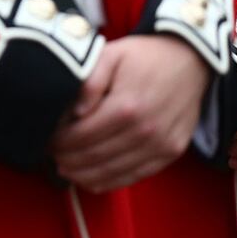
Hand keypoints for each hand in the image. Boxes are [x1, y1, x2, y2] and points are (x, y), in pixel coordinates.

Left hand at [50, 34, 209, 193]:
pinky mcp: (171, 152)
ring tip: (65, 170)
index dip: (60, 142)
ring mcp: (161, 145)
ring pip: (114, 172)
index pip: (82, 135)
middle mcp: (145, 130)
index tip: (46, 140)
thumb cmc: (144, 56)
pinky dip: (111, 182)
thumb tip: (74, 113)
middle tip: (51, 157)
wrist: (190, 60)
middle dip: (68, 160)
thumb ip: (89, 83)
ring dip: (85, 175)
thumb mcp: (111, 56)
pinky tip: (92, 179)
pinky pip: (137, 176)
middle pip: (95, 156)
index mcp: (126, 106)